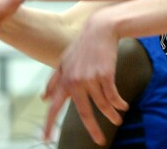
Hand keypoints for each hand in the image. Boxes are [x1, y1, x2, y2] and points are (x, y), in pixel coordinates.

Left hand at [41, 11, 128, 144]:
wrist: (100, 29)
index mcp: (64, 80)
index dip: (50, 124)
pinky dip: (118, 103)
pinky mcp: (105, 74)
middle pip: (84, 112)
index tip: (47, 140)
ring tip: (118, 120)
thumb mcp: (64, 61)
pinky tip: (123, 107)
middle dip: (93, 129)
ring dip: (111, 115)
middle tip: (100, 141)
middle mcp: (75, 81)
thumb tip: (43, 98)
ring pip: (102, 105)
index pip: (55, 106)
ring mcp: (91, 78)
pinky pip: (113, 95)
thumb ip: (53, 81)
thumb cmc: (82, 46)